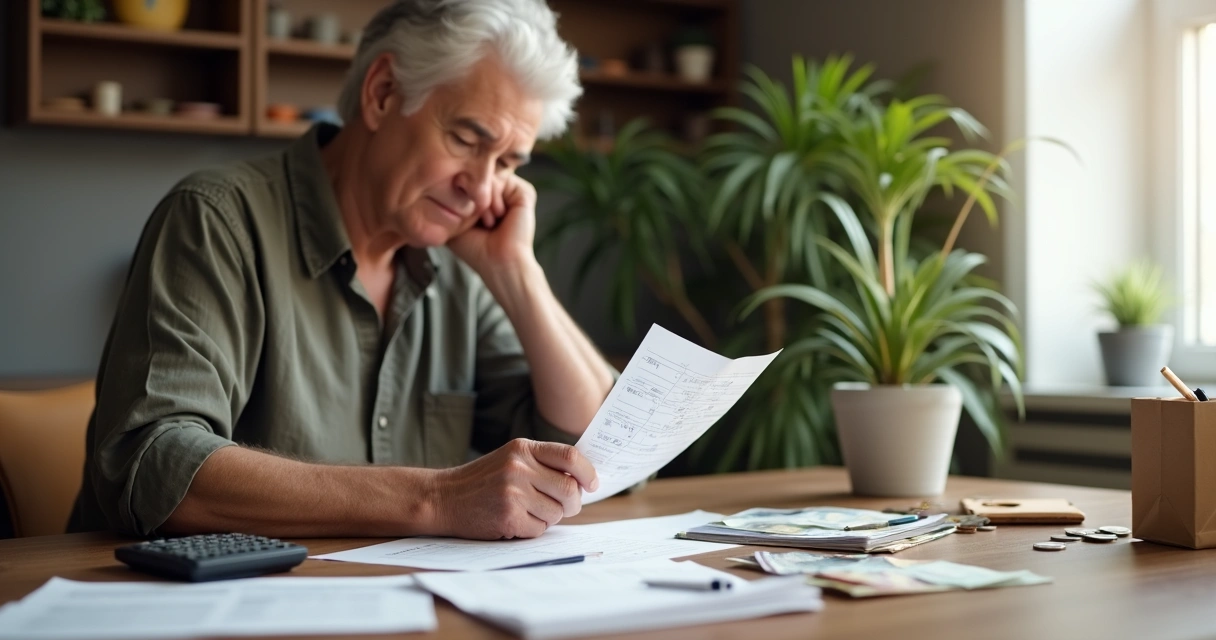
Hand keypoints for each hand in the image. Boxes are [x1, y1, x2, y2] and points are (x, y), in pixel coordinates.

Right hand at [430, 439, 599, 539]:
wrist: (443, 497)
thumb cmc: (482, 480)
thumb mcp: (510, 459)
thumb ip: (542, 464)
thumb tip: (583, 481)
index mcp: (522, 448)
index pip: (570, 456)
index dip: (587, 472)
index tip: (593, 484)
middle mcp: (519, 468)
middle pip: (569, 489)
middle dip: (573, 503)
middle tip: (564, 507)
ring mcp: (513, 493)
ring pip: (557, 513)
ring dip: (548, 518)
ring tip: (527, 511)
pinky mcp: (508, 517)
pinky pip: (539, 529)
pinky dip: (532, 530)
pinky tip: (513, 521)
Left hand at [447, 174, 536, 274]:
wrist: (498, 262)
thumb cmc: (475, 248)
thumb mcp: (456, 218)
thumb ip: (453, 195)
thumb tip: (455, 173)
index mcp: (485, 196)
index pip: (468, 176)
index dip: (460, 192)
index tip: (465, 219)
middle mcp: (499, 191)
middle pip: (478, 173)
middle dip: (473, 197)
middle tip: (481, 223)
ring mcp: (511, 191)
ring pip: (489, 175)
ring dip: (484, 200)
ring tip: (490, 222)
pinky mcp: (524, 192)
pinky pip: (503, 179)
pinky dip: (496, 198)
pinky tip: (501, 215)